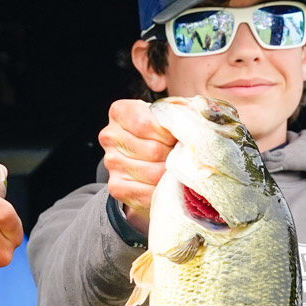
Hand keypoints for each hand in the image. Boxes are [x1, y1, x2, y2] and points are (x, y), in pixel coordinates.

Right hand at [100, 99, 175, 233]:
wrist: (148, 158)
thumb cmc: (161, 132)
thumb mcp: (169, 115)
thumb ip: (180, 112)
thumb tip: (195, 118)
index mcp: (120, 112)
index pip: (146, 124)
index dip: (169, 134)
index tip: (177, 137)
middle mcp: (110, 136)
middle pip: (153, 150)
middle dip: (173, 155)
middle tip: (179, 155)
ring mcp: (111, 162)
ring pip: (152, 173)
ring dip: (169, 173)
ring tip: (174, 167)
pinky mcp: (116, 186)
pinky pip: (145, 193)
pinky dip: (161, 190)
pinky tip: (165, 183)